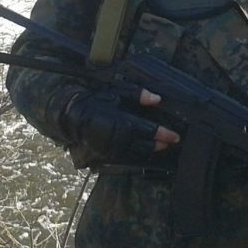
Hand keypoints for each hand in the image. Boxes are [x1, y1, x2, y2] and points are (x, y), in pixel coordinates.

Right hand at [59, 86, 179, 163]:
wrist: (71, 114)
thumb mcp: (116, 92)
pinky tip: (144, 149)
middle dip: (159, 144)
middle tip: (172, 141)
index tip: (176, 136)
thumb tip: (157, 99)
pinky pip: (126, 156)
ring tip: (161, 145)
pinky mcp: (107, 154)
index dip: (163, 134)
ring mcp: (112, 149)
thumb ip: (137, 95)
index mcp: (122, 123)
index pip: (148, 131)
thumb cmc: (95, 99)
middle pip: (145, 145)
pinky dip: (137, 153)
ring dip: (150, 150)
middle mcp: (118, 139)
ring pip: (137, 153)